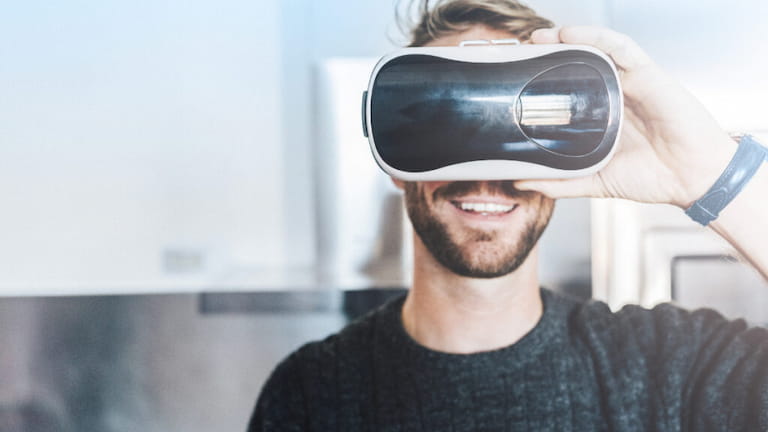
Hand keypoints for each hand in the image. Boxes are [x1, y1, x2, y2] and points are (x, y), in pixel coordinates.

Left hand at [515, 26, 736, 207]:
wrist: (691, 180)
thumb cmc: (652, 177)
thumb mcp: (596, 181)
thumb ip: (559, 182)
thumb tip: (519, 182)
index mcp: (602, 115)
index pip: (570, 88)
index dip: (545, 78)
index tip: (518, 76)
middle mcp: (615, 94)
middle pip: (580, 65)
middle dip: (552, 54)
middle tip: (526, 50)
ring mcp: (631, 83)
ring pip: (598, 50)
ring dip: (570, 39)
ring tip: (544, 37)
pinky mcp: (648, 74)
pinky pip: (622, 47)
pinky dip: (597, 37)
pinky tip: (573, 35)